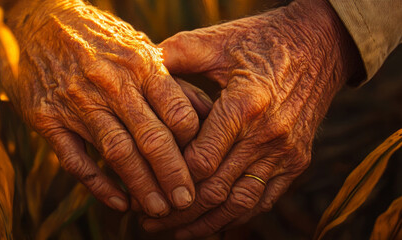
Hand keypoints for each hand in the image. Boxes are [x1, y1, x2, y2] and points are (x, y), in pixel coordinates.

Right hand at [2, 0, 199, 216]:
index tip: (200, 164)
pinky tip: (118, 202)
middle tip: (186, 201)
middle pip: (151, 138)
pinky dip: (99, 184)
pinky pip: (76, 159)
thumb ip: (173, 84)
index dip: (193, 144)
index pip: (177, 112)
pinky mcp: (48, 119)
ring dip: (140, 185)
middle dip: (172, 175)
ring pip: (117, 152)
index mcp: (141, 65)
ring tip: (158, 209)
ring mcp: (77, 102)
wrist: (41, 22)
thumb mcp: (142, 50)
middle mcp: (111, 84)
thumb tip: (206, 116)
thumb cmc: (103, 40)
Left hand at [142, 0, 361, 236]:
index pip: (200, 161)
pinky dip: (236, 216)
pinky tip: (213, 223)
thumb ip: (176, 56)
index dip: (169, 180)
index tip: (144, 188)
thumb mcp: (218, 41)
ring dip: (206, 224)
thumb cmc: (263, 40)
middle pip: (216, 190)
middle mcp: (268, 135)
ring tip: (176, 232)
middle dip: (179, 212)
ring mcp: (286, 152)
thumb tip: (140, 71)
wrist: (321, 45)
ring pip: (240, 204)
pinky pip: (264, 200)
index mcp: (244, 105)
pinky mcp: (297, 161)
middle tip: (149, 221)